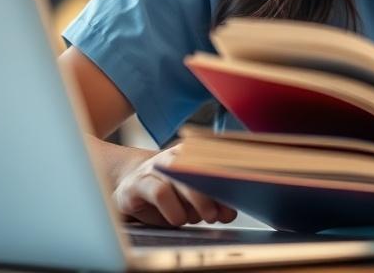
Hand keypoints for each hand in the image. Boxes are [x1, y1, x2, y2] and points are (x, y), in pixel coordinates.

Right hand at [113, 143, 238, 226]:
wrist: (131, 189)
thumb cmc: (169, 194)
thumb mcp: (192, 198)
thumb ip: (213, 202)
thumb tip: (229, 212)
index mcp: (193, 154)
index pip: (216, 157)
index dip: (230, 174)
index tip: (241, 190)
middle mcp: (175, 156)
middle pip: (200, 168)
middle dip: (213, 193)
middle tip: (217, 214)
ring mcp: (156, 167)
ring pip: (181, 179)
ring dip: (196, 201)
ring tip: (202, 217)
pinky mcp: (138, 183)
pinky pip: (160, 193)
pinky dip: (173, 209)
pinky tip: (177, 219)